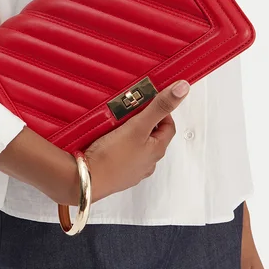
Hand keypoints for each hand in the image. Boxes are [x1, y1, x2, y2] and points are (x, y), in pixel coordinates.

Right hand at [83, 79, 189, 202]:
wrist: (87, 179)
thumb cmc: (112, 157)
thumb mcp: (138, 125)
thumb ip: (159, 107)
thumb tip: (181, 89)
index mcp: (157, 150)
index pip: (168, 126)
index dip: (161, 111)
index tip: (149, 102)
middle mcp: (147, 162)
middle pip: (152, 135)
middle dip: (144, 121)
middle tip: (131, 110)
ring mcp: (132, 169)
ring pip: (136, 145)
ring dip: (130, 134)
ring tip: (116, 123)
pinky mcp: (116, 172)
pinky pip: (122, 154)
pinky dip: (118, 145)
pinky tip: (106, 139)